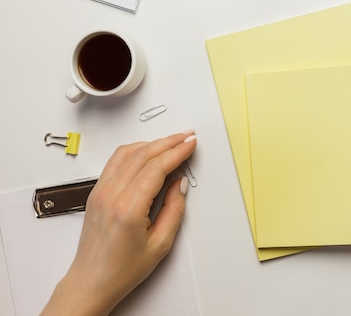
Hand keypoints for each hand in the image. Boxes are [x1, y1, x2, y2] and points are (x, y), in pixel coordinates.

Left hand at [41, 130, 196, 315]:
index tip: (190, 144)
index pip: (156, 168)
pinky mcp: (96, 192)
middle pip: (143, 155)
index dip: (177, 152)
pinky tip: (147, 150)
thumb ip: (174, 210)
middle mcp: (110, 195)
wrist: (92, 281)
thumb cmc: (121, 269)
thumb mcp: (160, 244)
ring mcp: (100, 192)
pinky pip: (115, 161)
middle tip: (186, 137)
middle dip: (168, 142)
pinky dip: (135, 150)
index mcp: (128, 208)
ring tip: (170, 141)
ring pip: (127, 153)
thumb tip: (179, 185)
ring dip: (151, 143)